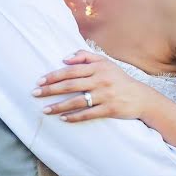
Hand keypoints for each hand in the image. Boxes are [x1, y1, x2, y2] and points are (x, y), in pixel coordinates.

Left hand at [33, 50, 153, 121]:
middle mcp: (100, 80)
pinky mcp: (109, 109)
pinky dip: (74, 116)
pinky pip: (88, 113)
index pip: (71, 70)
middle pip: (70, 84)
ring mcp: (105, 95)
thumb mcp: (105, 63)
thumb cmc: (118, 79)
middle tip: (35, 93)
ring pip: (77, 101)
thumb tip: (65, 58)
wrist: (140, 97)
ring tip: (45, 110)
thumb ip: (85, 57)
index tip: (40, 80)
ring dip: (58, 106)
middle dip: (50, 89)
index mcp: (98, 67)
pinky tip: (63, 118)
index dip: (54, 75)